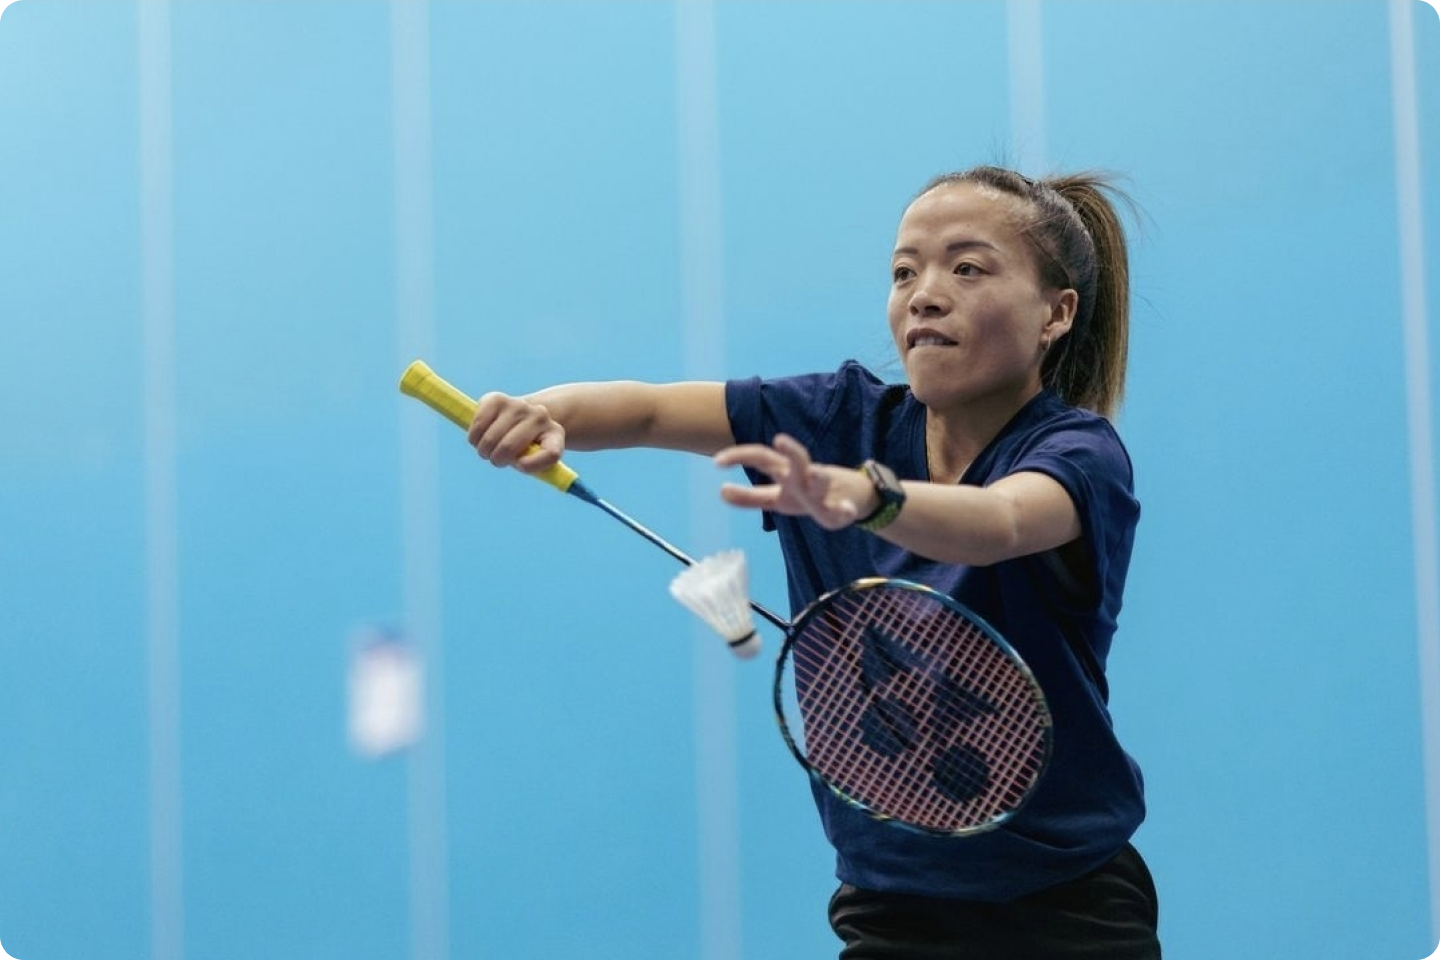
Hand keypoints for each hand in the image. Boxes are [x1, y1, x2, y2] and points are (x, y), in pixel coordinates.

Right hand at [467, 392, 565, 473]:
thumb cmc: (526, 445)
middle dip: (496, 459)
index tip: (520, 466)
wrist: (520, 418)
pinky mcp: (497, 399)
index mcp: (555, 434)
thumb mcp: (534, 458)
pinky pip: (479, 422)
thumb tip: (521, 462)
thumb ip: (532, 463)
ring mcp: (519, 405)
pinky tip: (478, 437)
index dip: (533, 465)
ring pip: (492, 437)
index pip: (551, 453)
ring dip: (482, 449)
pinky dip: (474, 436)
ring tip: (486, 449)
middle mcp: (540, 416)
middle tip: (495, 459)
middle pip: (509, 446)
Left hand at [713, 434, 875, 530]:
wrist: (855, 498)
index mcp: (786, 474)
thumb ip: (750, 497)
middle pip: (795, 460)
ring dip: (818, 476)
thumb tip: (721, 492)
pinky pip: (844, 510)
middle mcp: (803, 477)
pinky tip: (847, 509)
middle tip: (779, 440)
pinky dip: (846, 509)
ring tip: (815, 472)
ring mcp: (824, 491)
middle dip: (790, 451)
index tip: (716, 462)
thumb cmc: (809, 495)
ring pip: (821, 481)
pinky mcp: (842, 508)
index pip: (762, 457)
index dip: (740, 456)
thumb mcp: (777, 499)